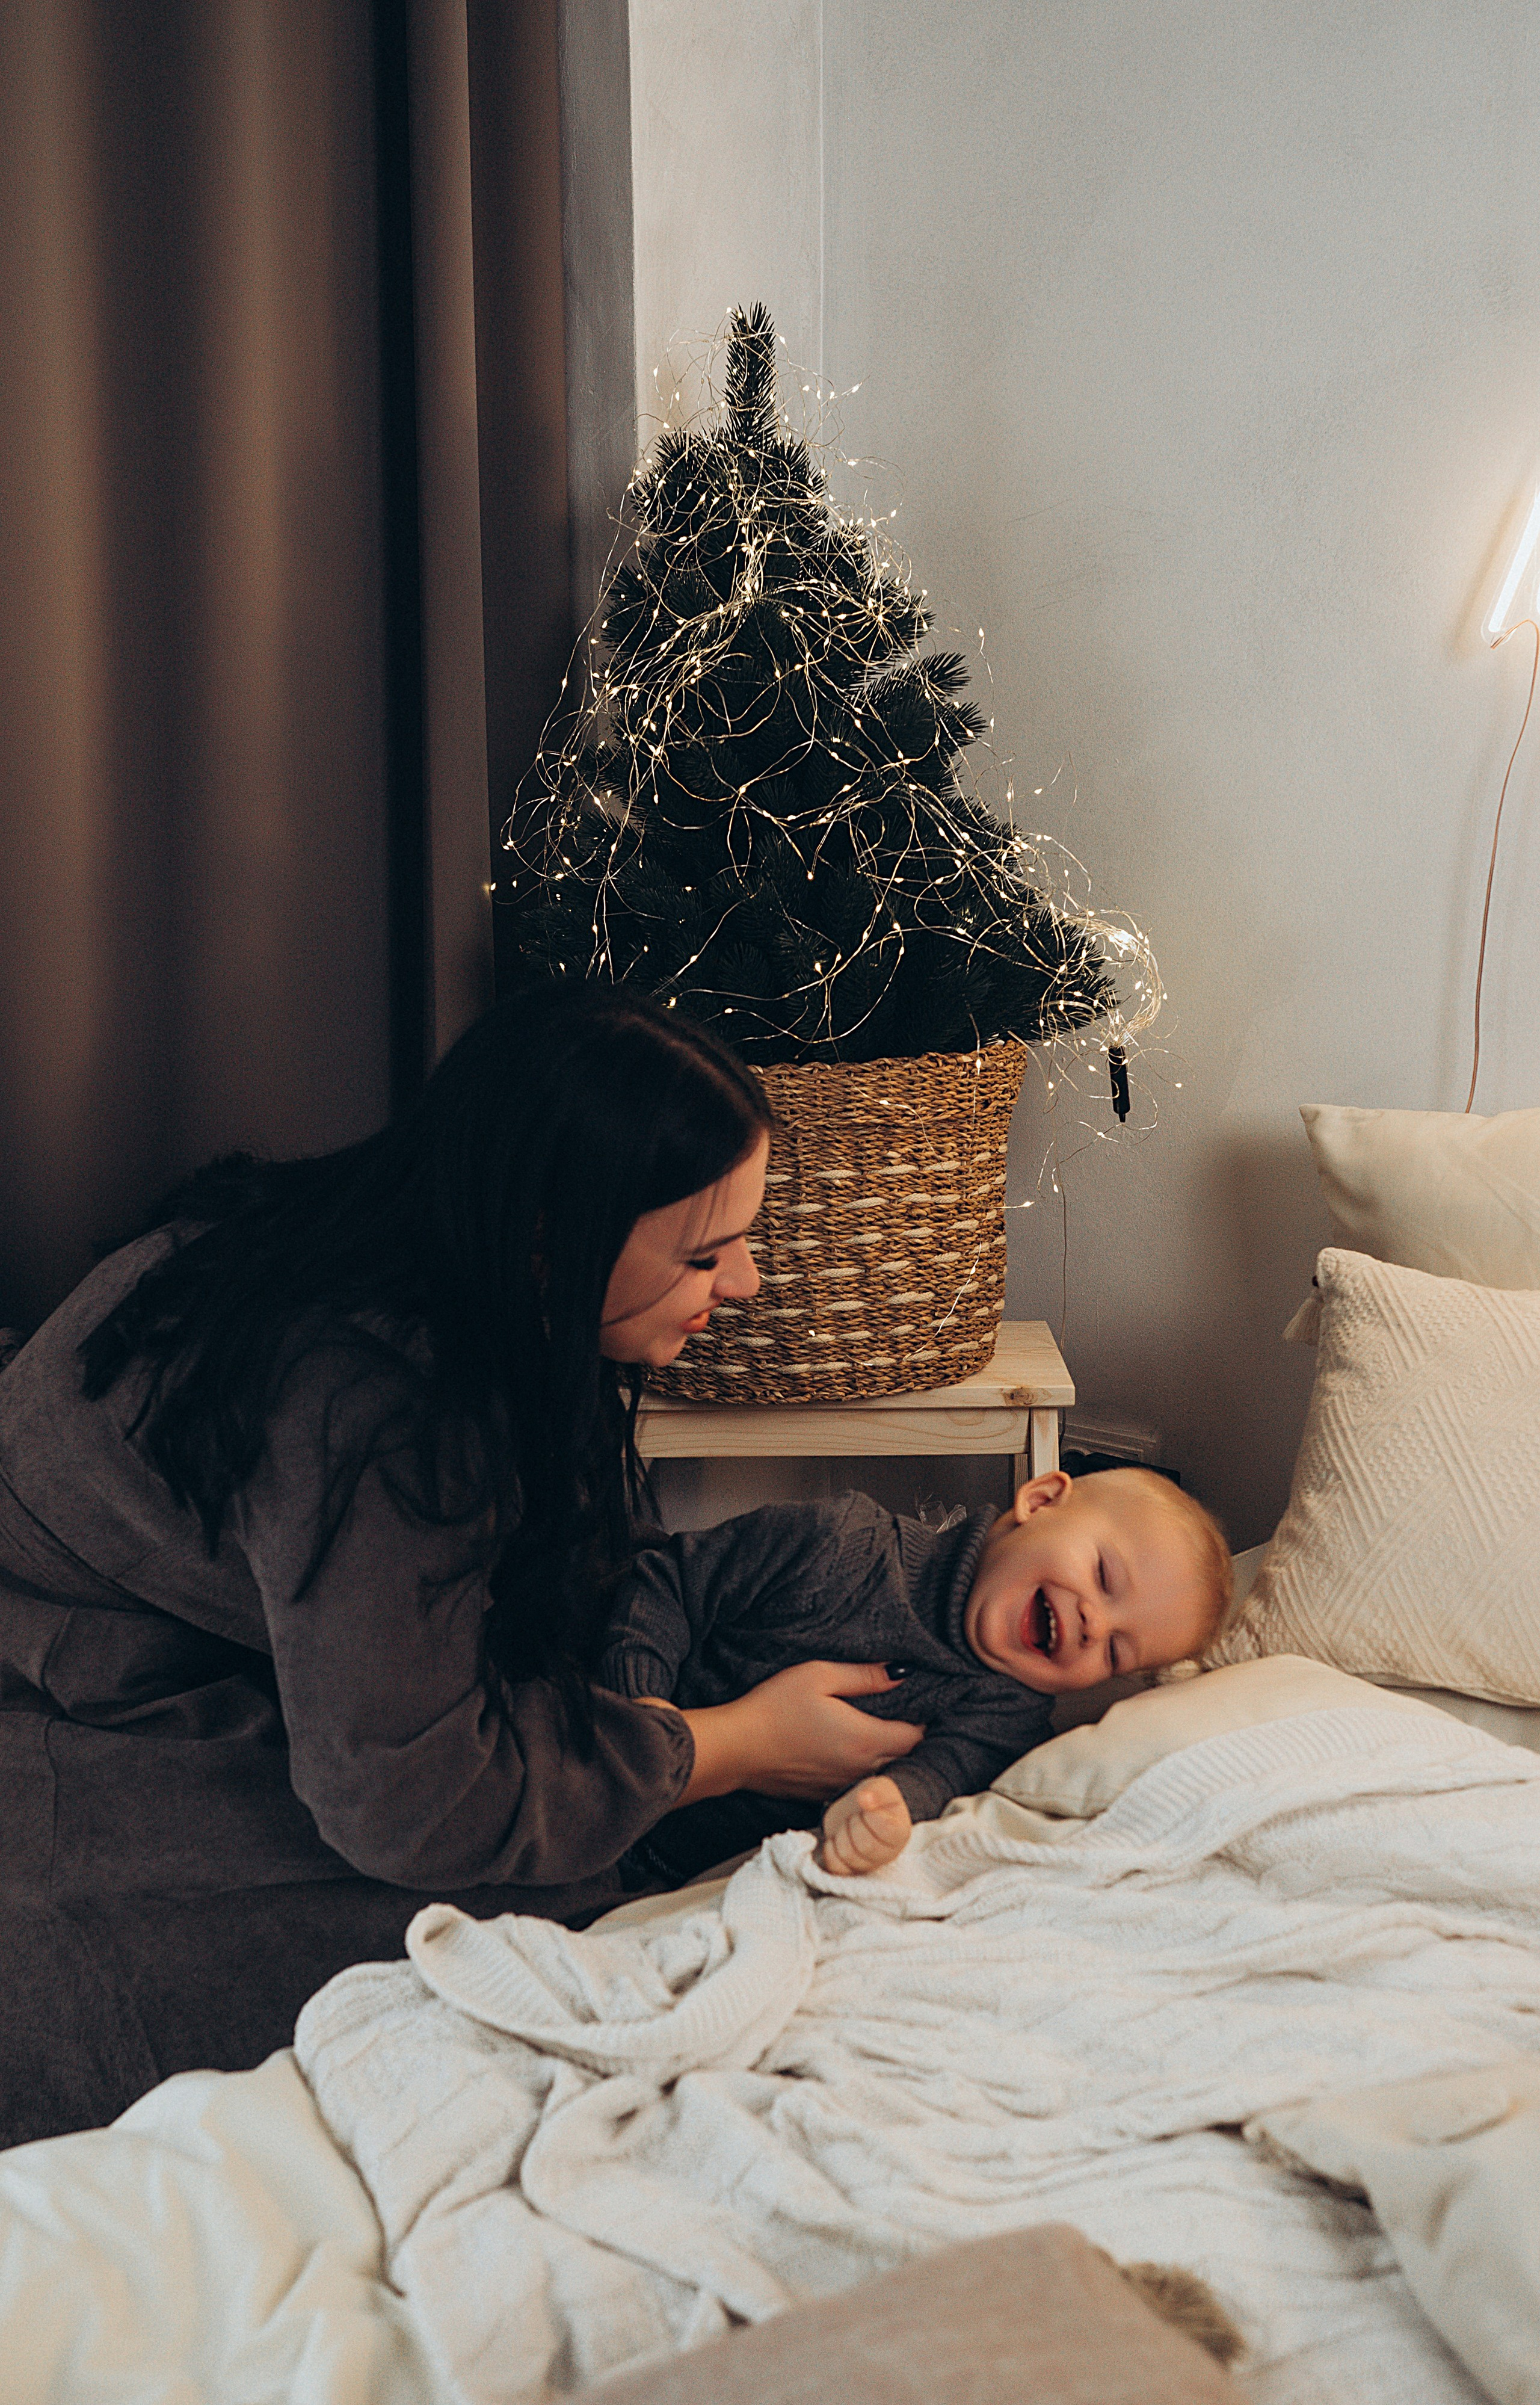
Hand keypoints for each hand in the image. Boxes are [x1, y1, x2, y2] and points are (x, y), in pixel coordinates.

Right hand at [658, 1661, 925, 1805]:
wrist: (735, 1749)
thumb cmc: (774, 1707)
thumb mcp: (819, 1676)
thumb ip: (864, 1676)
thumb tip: (902, 1672)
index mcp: (865, 1739)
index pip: (916, 1737)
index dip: (926, 1719)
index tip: (924, 1701)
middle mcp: (860, 1770)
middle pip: (905, 1759)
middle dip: (912, 1738)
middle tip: (911, 1713)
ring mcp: (842, 1786)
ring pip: (884, 1774)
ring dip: (891, 1756)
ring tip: (887, 1730)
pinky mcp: (824, 1794)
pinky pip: (859, 1783)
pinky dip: (866, 1770)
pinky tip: (853, 1750)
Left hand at [818, 1776, 912, 1875]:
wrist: (857, 1812)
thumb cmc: (873, 1801)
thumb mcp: (880, 1787)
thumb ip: (876, 1791)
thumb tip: (864, 1798)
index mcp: (900, 1833)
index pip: (886, 1829)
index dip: (871, 1814)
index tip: (869, 1805)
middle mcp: (887, 1855)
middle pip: (866, 1845)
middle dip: (854, 1823)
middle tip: (856, 1815)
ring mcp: (868, 1865)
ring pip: (849, 1855)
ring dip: (841, 1834)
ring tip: (847, 1826)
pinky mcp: (849, 1871)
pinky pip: (835, 1866)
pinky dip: (830, 1849)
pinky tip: (836, 1839)